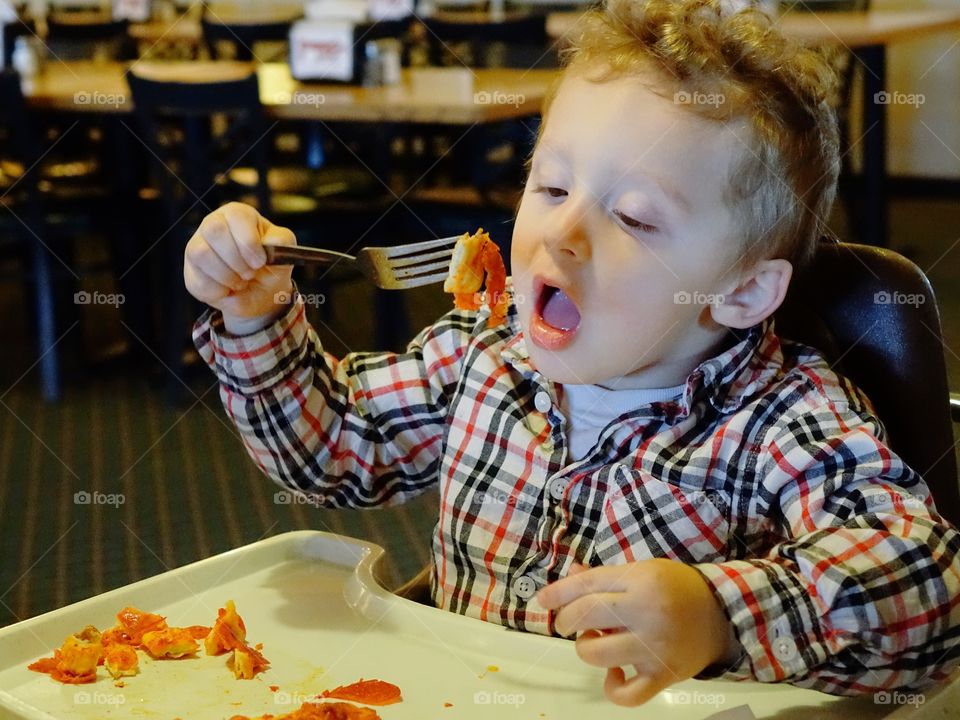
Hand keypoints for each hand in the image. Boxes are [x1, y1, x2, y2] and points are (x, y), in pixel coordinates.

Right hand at [184, 202, 296, 333]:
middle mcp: (213, 224)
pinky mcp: (191, 271)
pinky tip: (229, 288)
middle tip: (250, 273)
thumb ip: (282, 241)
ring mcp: (198, 246)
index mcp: (237, 214)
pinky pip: (199, 280)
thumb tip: (271, 242)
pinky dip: (221, 290)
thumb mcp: (285, 252)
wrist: (262, 294)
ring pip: (201, 253)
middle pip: (214, 231)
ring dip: (228, 275)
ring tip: (241, 281)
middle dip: (237, 259)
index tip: (260, 262)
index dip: (248, 241)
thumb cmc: (271, 266)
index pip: (236, 216)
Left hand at [536, 560, 738, 706]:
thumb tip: (570, 572)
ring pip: (596, 654)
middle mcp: (647, 611)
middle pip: (584, 616)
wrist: (723, 615)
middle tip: (571, 622)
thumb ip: (605, 576)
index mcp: (641, 580)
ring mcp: (655, 646)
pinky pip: (626, 694)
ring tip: (598, 641)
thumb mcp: (643, 571)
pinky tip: (614, 673)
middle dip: (567, 620)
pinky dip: (613, 687)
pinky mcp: (663, 675)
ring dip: (586, 648)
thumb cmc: (677, 589)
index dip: (558, 593)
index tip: (543, 600)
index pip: (586, 586)